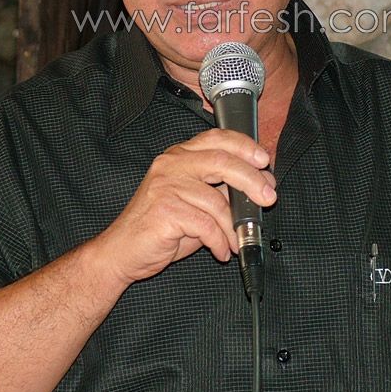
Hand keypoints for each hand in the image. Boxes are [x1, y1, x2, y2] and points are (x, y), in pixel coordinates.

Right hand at [94, 129, 276, 284]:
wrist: (122, 252)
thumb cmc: (160, 228)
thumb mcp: (195, 204)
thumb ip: (221, 192)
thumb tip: (259, 187)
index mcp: (179, 156)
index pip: (216, 139)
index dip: (244, 146)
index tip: (264, 160)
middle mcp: (171, 164)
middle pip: (222, 161)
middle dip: (251, 180)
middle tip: (268, 197)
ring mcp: (166, 185)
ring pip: (217, 200)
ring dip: (234, 226)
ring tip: (236, 241)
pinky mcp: (165, 210)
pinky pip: (206, 225)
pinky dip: (219, 241)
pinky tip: (220, 250)